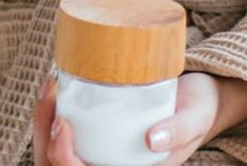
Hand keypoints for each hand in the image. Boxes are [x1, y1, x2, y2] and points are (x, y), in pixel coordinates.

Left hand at [33, 73, 246, 165]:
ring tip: (50, 88)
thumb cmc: (200, 108)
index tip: (63, 123)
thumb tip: (152, 141)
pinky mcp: (96, 134)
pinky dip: (50, 116)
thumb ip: (178, 130)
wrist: (202, 96)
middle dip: (45, 136)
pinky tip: (54, 89)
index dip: (64, 158)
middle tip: (49, 93)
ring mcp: (102, 152)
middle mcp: (113, 165)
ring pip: (53, 154)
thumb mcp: (196, 117)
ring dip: (43, 124)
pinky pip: (62, 135)